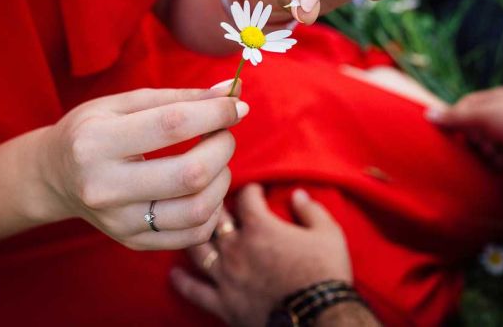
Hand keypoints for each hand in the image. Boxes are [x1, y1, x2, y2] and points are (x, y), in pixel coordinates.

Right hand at [33, 83, 247, 249]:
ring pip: (198, 209)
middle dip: (222, 147)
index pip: (172, 125)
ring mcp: (119, 222)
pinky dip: (213, 209)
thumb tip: (233, 90)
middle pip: (191, 174)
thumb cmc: (93, 130)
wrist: (55, 177)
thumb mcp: (125, 103)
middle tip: (223, 133)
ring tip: (215, 161)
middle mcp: (104, 187)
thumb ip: (181, 97)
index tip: (236, 105)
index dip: (215, 113)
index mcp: (95, 142)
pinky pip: (194, 234)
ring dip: (222, 180)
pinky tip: (205, 189)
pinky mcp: (133, 242)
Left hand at [171, 184, 351, 326]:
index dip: (250, 189)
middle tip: (221, 205)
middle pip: (216, 219)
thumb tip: (297, 194)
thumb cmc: (325, 273)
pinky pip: (195, 291)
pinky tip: (173, 274)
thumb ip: (311, 210)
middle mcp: (236, 248)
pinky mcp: (223, 303)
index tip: (255, 190)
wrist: (320, 319)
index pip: (245, 196)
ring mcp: (226, 277)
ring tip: (192, 229)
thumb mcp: (329, 234)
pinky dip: (183, 282)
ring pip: (198, 250)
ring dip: (195, 236)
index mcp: (260, 227)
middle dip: (218, 208)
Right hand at [426, 86, 502, 171]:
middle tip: (478, 144)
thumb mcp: (483, 116)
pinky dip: (496, 161)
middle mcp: (497, 114)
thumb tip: (427, 114)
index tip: (447, 133)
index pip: (461, 108)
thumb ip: (456, 117)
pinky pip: (495, 157)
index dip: (454, 121)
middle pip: (470, 129)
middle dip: (471, 140)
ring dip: (484, 152)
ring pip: (482, 145)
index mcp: (490, 100)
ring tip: (494, 154)